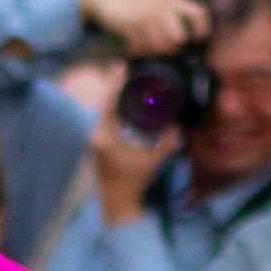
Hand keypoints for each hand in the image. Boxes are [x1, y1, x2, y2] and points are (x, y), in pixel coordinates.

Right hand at [78, 0, 210, 56]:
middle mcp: (162, 7)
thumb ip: (173, 14)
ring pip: (160, 45)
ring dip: (155, 53)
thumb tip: (185, 40)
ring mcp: (145, 16)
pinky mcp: (129, 25)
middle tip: (166, 53)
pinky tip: (134, 50)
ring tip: (148, 52)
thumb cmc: (137, 2)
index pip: (198, 13)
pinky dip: (138, 52)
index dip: (202, 30)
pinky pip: (141, 47)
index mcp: (172, 0)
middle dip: (174, 49)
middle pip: (179, 37)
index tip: (196, 41)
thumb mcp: (158, 0)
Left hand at [89, 82, 177, 225]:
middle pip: (104, 105)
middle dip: (115, 87)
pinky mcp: (96, 147)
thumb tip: (176, 123)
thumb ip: (168, 139)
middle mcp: (95, 137)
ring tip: (124, 81)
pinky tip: (121, 103)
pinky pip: (104, 122)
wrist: (119, 204)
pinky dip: (112, 111)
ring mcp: (94, 143)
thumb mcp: (155, 157)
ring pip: (103, 114)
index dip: (115, 84)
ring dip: (113, 99)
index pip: (109, 104)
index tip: (119, 67)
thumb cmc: (136, 181)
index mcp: (106, 137)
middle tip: (124, 68)